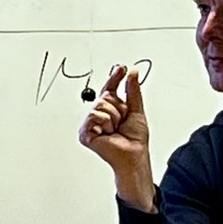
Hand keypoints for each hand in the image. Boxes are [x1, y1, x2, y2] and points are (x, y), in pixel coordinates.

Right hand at [78, 65, 155, 209]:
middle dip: (118, 108)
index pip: (110, 89)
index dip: (115, 77)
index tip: (122, 68)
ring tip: (115, 129)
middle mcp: (99, 115)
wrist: (132, 155)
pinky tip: (107, 133)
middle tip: (122, 121)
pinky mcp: (85, 133)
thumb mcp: (136, 110)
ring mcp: (91, 124)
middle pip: (105, 96)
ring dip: (113, 117)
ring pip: (101, 105)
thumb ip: (133, 90)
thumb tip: (132, 73)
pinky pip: (94, 116)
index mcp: (110, 109)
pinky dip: (105, 123)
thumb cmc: (135, 140)